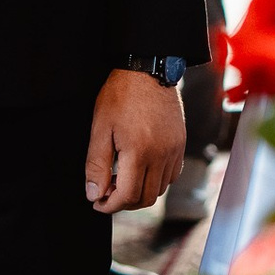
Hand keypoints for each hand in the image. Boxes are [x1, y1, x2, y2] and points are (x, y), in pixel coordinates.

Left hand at [86, 69, 186, 213]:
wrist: (149, 69)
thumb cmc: (121, 95)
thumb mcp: (100, 128)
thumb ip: (96, 165)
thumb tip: (94, 195)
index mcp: (139, 152)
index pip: (127, 196)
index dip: (109, 206)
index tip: (97, 202)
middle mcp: (161, 154)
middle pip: (145, 198)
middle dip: (123, 202)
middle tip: (107, 191)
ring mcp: (174, 149)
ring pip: (160, 189)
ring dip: (140, 192)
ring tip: (122, 179)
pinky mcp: (180, 143)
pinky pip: (172, 175)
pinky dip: (156, 181)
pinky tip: (141, 169)